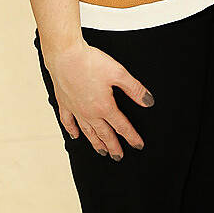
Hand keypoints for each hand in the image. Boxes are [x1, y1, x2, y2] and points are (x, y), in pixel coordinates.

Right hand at [43, 39, 154, 159]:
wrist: (66, 56)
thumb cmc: (91, 62)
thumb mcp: (119, 73)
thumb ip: (134, 89)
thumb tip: (148, 102)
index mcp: (104, 107)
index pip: (121, 126)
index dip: (131, 136)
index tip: (138, 145)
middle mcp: (89, 113)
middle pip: (104, 133)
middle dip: (113, 146)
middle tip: (119, 157)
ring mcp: (75, 110)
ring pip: (88, 131)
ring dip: (96, 143)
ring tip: (102, 152)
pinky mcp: (65, 103)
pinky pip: (68, 122)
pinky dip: (72, 130)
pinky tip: (75, 136)